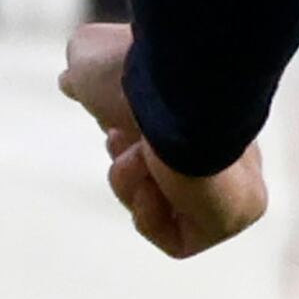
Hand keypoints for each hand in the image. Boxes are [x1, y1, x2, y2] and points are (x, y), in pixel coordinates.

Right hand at [61, 20, 267, 259]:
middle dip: (127, 167)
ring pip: (162, 212)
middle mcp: (221, 151)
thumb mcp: (91, 57)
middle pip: (158, 184)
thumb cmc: (136, 69)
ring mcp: (229, 186)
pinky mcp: (229, 217)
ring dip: (132, 185)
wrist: (175, 86)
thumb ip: (84, 73)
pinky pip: (178, 240)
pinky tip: (152, 182)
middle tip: (122, 140)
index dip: (128, 147)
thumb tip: (70, 81)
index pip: (161, 151)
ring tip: (140, 156)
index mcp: (200, 117)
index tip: (113, 130)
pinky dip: (149, 216)